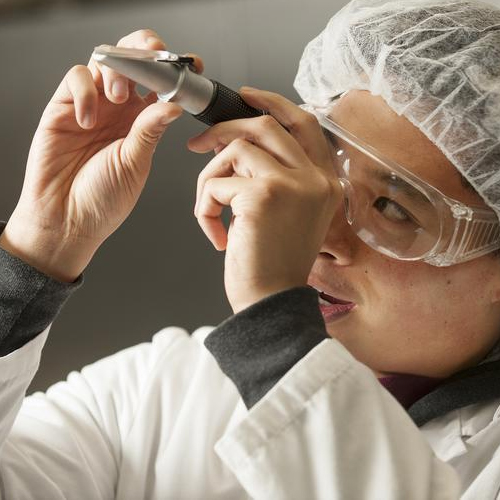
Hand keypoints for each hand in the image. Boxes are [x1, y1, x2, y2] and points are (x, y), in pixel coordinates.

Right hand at [0, 30, 202, 281]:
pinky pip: (77, 77)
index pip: (161, 83)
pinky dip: (86, 90)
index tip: (193, 66)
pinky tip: (88, 119)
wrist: (68, 219)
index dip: (176, 70)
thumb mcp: (135, 163)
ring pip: (106, 60)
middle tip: (154, 60)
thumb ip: (150, 129)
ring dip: (118, 69)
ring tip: (120, 98)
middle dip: (146, 50)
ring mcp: (92, 104)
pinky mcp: (64, 106)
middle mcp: (119, 109)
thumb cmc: (104, 198)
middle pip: (133, 59)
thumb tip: (175, 104)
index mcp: (143, 121)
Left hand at [188, 88, 339, 312]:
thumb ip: (276, 175)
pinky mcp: (264, 195)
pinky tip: (215, 234)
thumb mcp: (287, 214)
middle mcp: (316, 178)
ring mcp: (293, 184)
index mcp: (325, 182)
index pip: (304, 123)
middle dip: (224, 130)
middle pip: (265, 126)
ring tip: (209, 211)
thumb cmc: (273, 264)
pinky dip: (205, 206)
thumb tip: (237, 145)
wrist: (271, 302)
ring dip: (209, 179)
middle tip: (198, 145)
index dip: (272, 102)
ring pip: (235, 151)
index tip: (245, 96)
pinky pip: (218, 182)